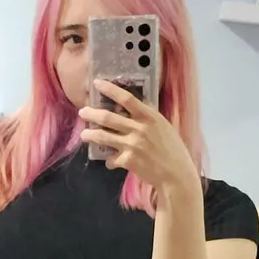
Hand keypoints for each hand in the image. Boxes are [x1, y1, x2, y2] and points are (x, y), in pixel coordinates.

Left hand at [79, 79, 199, 193]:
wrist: (176, 175)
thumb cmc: (173, 150)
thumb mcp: (164, 127)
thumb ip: (147, 118)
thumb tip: (131, 109)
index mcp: (150, 117)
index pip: (126, 98)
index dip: (110, 89)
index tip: (98, 83)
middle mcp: (139, 128)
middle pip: (108, 117)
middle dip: (91, 113)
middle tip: (83, 112)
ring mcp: (132, 145)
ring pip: (103, 136)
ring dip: (90, 135)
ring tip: (84, 135)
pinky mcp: (128, 161)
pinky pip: (111, 159)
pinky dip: (109, 161)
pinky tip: (110, 162)